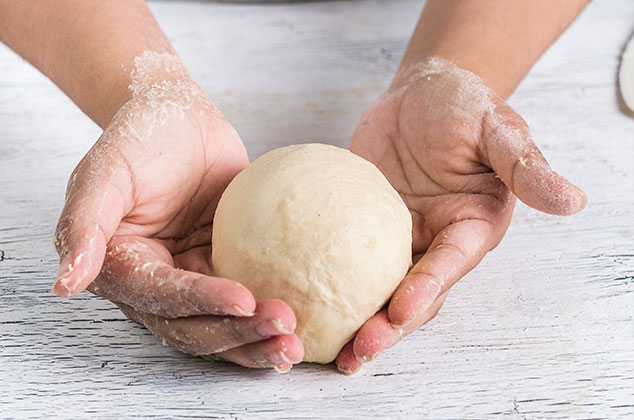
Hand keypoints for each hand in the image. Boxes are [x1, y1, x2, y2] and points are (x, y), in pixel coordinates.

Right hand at [52, 54, 302, 370]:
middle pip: (195, 326)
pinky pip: (249, 300)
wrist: (180, 118)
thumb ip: (84, 224)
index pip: (161, 297)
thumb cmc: (140, 137)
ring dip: (258, 341)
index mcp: (123, 268)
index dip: (201, 303)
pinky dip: (269, 317)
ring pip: (224, 326)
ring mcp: (194, 279)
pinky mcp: (225, 268)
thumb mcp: (106, 171)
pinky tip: (303, 324)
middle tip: (284, 330)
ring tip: (296, 343)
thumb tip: (67, 283)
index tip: (244, 300)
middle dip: (238, 335)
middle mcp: (157, 284)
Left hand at [336, 59, 584, 372]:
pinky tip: (301, 298)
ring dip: (359, 320)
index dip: (426, 290)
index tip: (399, 309)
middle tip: (359, 351)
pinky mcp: (362, 229)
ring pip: (378, 289)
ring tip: (332, 351)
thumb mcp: (497, 128)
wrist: (420, 93)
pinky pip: (343, 259)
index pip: (449, 266)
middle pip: (413, 295)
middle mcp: (436, 243)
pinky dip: (327, 281)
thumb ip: (524, 166)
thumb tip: (573, 201)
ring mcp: (398, 239)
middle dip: (389, 326)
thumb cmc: (465, 106)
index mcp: (471, 228)